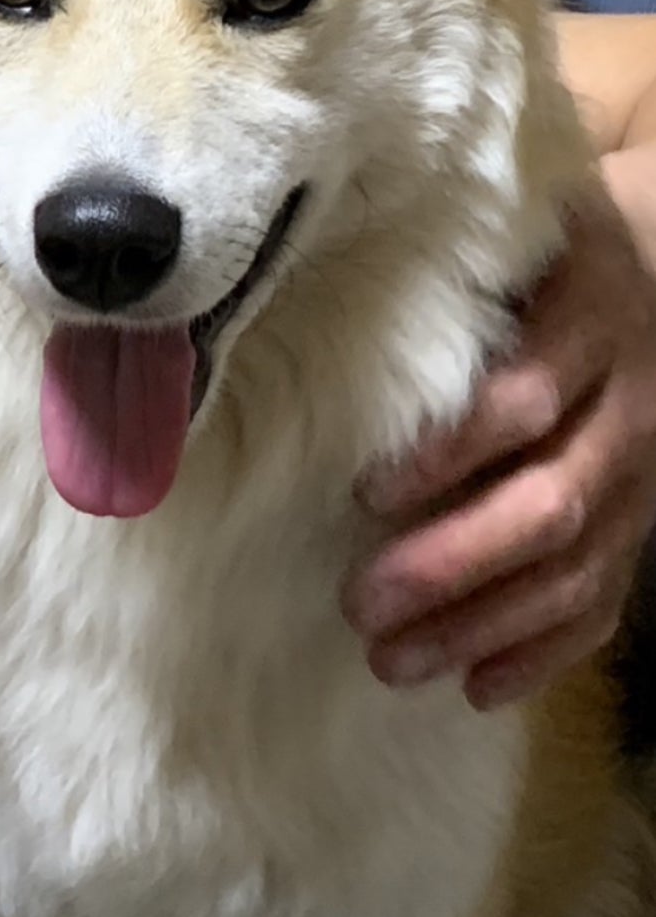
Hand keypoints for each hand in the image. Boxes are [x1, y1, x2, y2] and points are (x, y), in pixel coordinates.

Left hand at [342, 188, 655, 710]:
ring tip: (392, 660)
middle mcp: (631, 405)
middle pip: (553, 501)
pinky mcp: (643, 523)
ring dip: (486, 624)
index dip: (451, 452)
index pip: (526, 399)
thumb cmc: (543, 256)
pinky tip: (480, 685)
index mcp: (591, 322)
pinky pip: (608, 602)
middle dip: (454, 561)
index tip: (366, 491)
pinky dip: (546, 652)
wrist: (651, 267)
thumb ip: (444, 281)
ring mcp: (646, 475)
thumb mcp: (508, 243)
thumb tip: (308, 310)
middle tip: (362, 602)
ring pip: (579, 568)